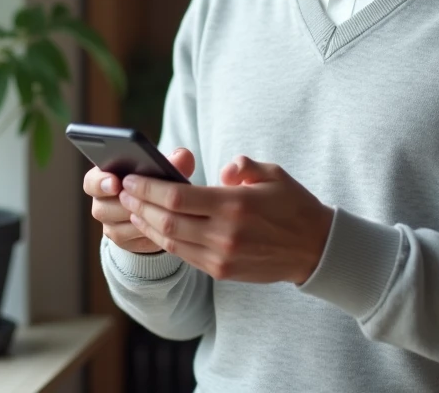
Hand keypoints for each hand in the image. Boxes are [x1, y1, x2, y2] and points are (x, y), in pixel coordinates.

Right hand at [83, 147, 196, 254]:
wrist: (160, 208)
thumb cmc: (157, 180)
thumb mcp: (164, 168)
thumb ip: (173, 160)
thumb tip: (183, 158)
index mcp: (104, 179)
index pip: (91, 181)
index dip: (100, 182)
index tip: (116, 182)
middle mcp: (102, 203)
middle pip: (102, 208)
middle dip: (123, 205)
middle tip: (141, 200)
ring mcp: (110, 225)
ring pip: (116, 227)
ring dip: (137, 220)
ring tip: (156, 212)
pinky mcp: (123, 242)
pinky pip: (131, 242)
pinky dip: (146, 234)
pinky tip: (161, 228)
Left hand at [119, 155, 333, 283]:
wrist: (315, 249)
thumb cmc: (293, 205)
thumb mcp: (273, 174)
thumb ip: (242, 167)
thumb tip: (222, 171)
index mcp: (235, 205)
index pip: (178, 197)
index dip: (149, 188)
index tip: (132, 179)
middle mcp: (225, 234)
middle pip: (167, 220)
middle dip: (140, 205)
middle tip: (124, 191)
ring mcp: (222, 256)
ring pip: (171, 241)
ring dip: (147, 224)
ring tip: (133, 208)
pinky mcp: (222, 271)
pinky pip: (184, 255)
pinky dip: (165, 241)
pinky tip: (155, 228)